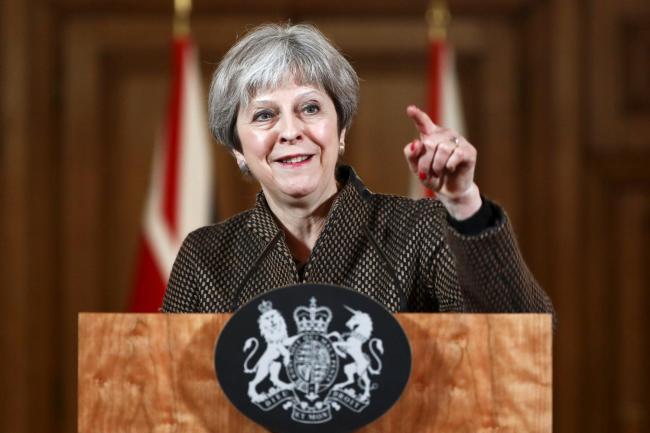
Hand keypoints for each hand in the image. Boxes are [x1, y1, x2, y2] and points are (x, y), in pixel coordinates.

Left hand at [403, 105, 481, 219]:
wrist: (449, 191)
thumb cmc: (433, 176)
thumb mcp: (416, 167)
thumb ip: (411, 154)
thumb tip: (416, 143)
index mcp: (430, 136)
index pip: (423, 123)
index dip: (417, 115)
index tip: (410, 109)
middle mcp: (445, 135)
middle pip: (429, 143)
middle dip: (425, 163)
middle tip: (428, 173)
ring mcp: (458, 141)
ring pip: (442, 149)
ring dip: (436, 166)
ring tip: (439, 172)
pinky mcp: (469, 151)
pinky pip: (455, 155)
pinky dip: (449, 166)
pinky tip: (450, 169)